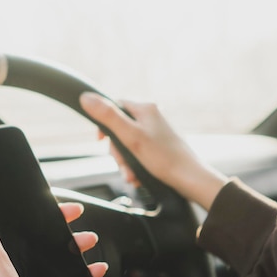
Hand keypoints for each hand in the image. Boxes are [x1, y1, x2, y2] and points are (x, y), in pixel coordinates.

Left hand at [0, 183, 107, 276]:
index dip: (42, 211)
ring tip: (88, 243)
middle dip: (62, 228)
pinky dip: (80, 272)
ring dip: (72, 247)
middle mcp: (8, 263)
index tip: (60, 205)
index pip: (20, 221)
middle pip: (39, 237)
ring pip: (52, 255)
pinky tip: (92, 271)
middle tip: (79, 222)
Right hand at [79, 93, 227, 210]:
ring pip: (128, 144)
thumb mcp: (130, 136)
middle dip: (117, 151)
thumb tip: (86, 97)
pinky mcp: (159, 146)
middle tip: (122, 164)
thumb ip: (108, 116)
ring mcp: (156, 132)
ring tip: (131, 175)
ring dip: (126, 163)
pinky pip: (139, 153)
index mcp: (145, 108)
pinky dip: (135, 166)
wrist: (190, 179)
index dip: (104, 123)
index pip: (115, 106)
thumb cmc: (164, 158)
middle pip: (120, 129)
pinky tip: (138, 177)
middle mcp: (152, 117)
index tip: (100, 140)